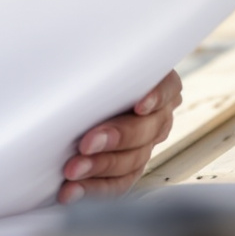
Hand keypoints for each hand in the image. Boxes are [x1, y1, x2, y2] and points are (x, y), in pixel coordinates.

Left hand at [60, 71, 181, 200]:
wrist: (72, 98)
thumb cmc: (82, 70)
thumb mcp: (91, 58)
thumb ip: (93, 58)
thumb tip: (67, 43)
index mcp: (155, 83)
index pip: (167, 87)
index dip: (156, 97)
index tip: (139, 105)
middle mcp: (155, 115)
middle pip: (147, 129)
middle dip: (116, 137)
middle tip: (85, 143)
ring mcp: (145, 144)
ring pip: (133, 159)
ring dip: (100, 167)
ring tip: (71, 171)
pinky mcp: (129, 168)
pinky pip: (119, 183)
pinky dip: (95, 189)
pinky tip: (72, 192)